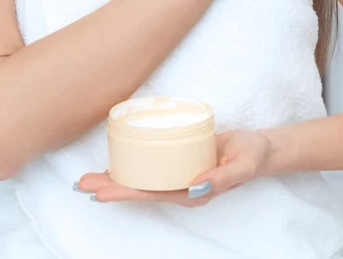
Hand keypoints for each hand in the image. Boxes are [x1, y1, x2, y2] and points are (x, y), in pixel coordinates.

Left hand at [75, 130, 272, 207]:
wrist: (260, 148)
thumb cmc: (252, 156)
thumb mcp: (242, 167)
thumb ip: (222, 178)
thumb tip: (195, 185)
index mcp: (192, 192)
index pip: (152, 194)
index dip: (126, 192)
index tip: (102, 191)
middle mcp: (180, 187)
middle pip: (140, 190)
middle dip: (112, 187)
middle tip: (83, 183)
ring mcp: (178, 175)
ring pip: (142, 179)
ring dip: (116, 178)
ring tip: (89, 177)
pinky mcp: (179, 160)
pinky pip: (151, 166)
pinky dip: (132, 164)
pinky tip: (117, 160)